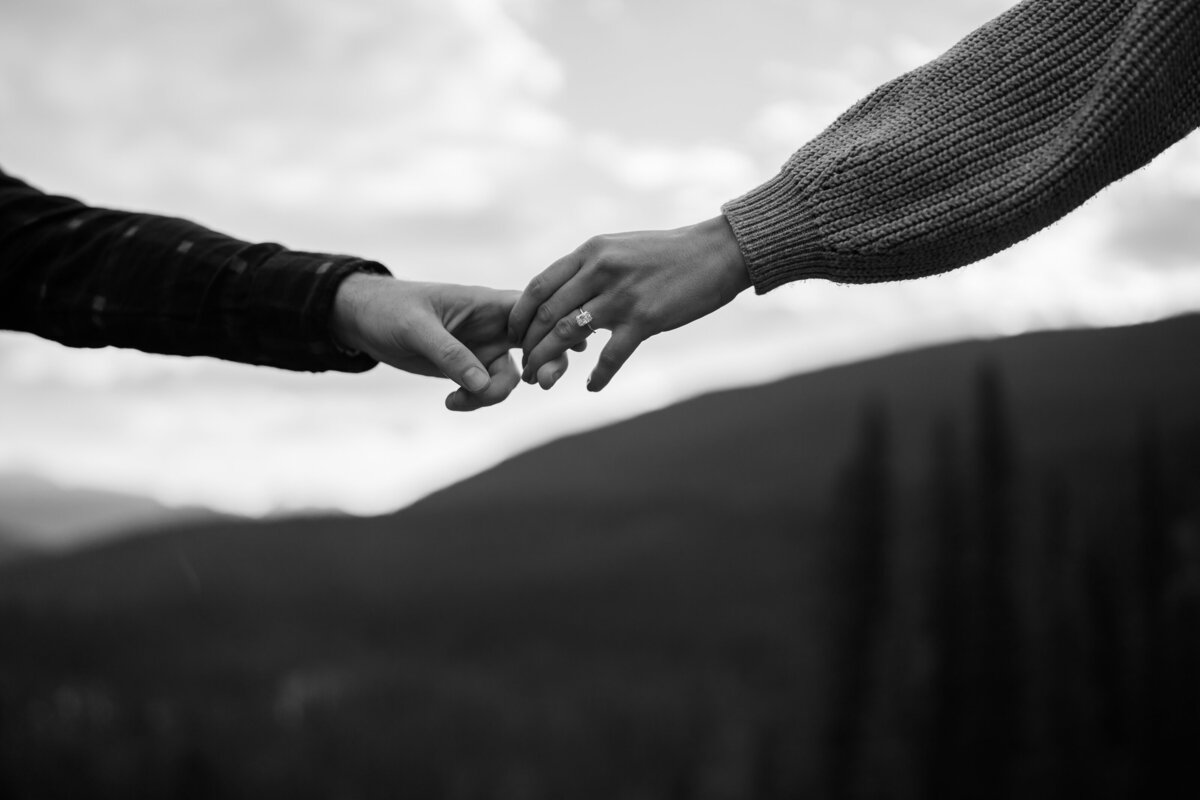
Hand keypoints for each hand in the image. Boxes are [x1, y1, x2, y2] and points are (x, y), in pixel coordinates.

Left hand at [330, 274, 573, 410]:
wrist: (362, 321)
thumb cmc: (389, 310)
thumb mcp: (416, 329)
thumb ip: (450, 354)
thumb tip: (482, 383)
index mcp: (487, 303)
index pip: (535, 311)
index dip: (555, 329)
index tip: (549, 356)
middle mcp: (492, 324)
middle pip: (539, 342)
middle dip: (547, 364)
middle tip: (542, 383)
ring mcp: (482, 347)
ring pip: (513, 375)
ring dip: (494, 394)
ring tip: (458, 400)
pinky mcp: (468, 366)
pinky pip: (487, 388)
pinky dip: (476, 400)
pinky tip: (450, 402)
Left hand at [508, 215, 750, 391]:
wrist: (716, 253)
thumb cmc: (668, 254)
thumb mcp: (620, 248)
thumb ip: (590, 268)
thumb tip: (562, 293)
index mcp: (590, 253)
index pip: (538, 287)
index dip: (520, 316)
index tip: (514, 336)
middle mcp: (600, 271)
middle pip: (547, 314)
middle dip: (530, 345)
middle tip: (525, 366)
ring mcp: (621, 296)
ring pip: (569, 336)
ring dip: (549, 362)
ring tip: (542, 380)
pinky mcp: (644, 319)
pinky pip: (610, 356)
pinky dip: (597, 377)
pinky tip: (591, 388)